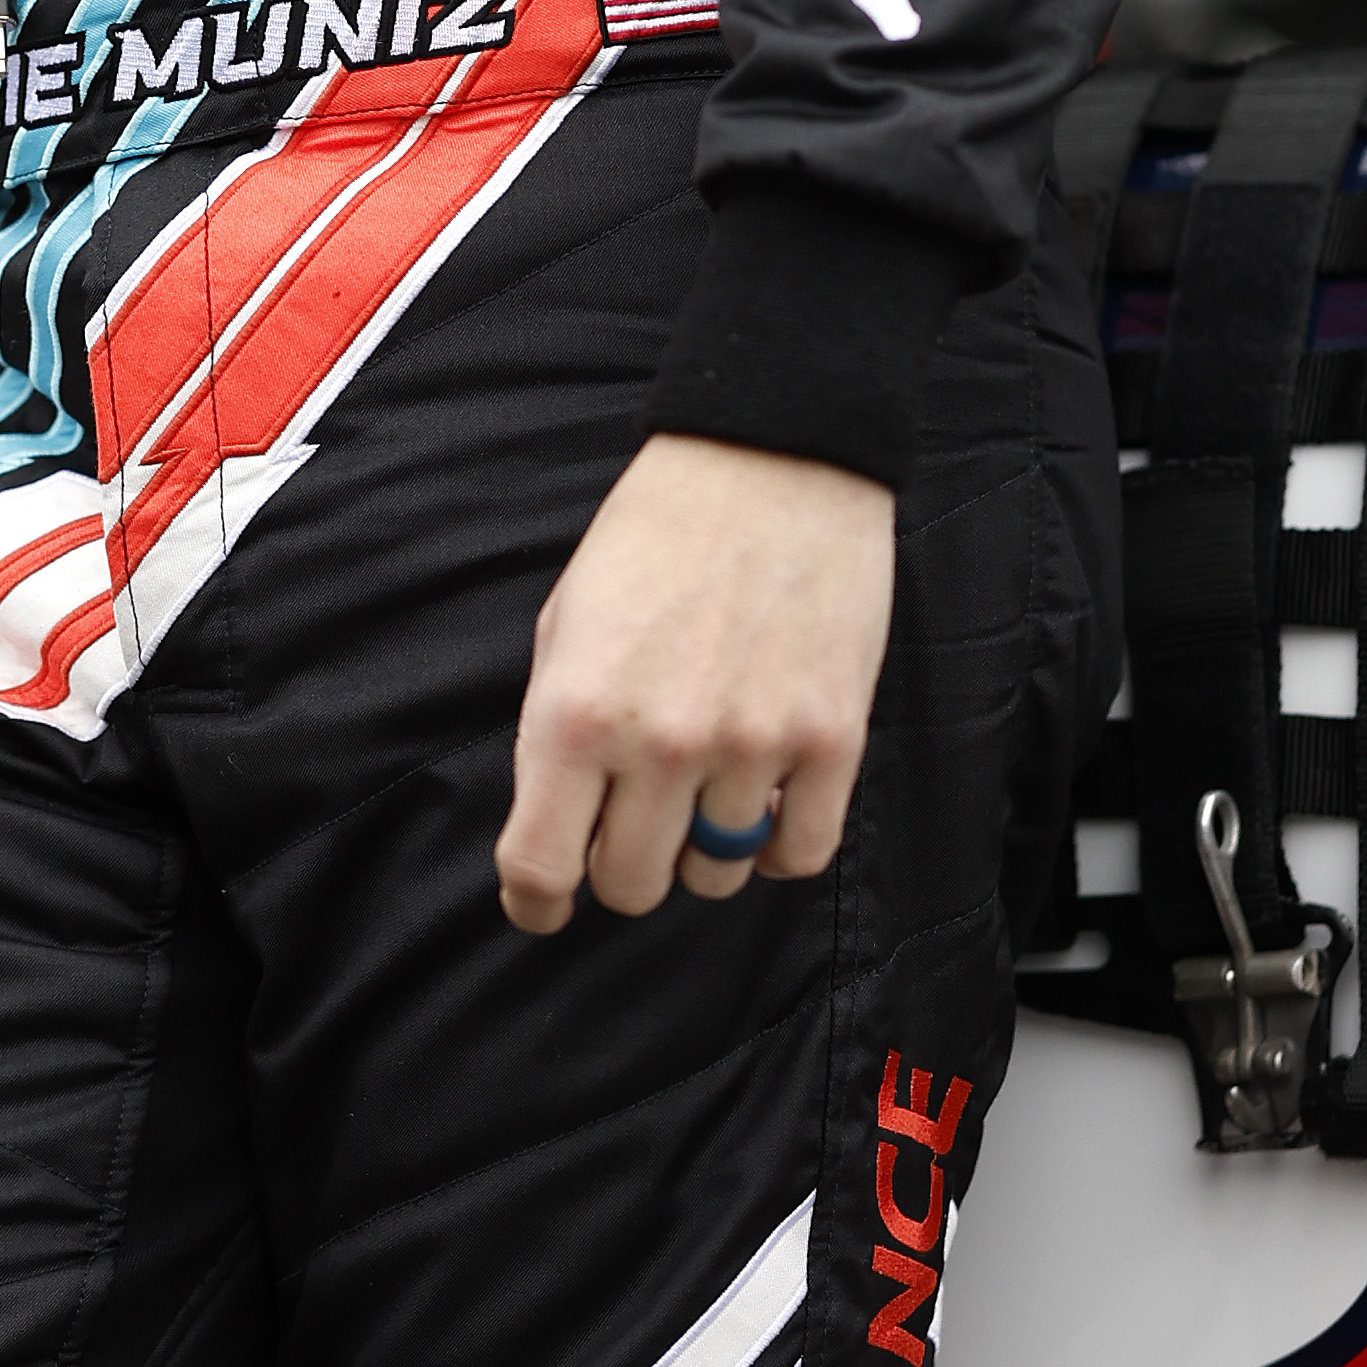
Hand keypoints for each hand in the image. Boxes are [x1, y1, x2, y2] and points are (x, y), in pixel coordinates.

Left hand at [498, 432, 893, 935]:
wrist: (771, 461)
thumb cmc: (655, 535)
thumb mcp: (565, 622)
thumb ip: (554, 731)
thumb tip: (557, 826)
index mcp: (574, 711)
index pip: (540, 867)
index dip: (535, 903)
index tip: (543, 905)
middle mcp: (659, 742)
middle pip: (631, 887)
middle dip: (623, 865)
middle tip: (635, 818)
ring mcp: (751, 747)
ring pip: (715, 875)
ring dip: (704, 844)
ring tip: (708, 778)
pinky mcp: (831, 741)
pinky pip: (798, 854)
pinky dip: (778, 844)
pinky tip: (766, 797)